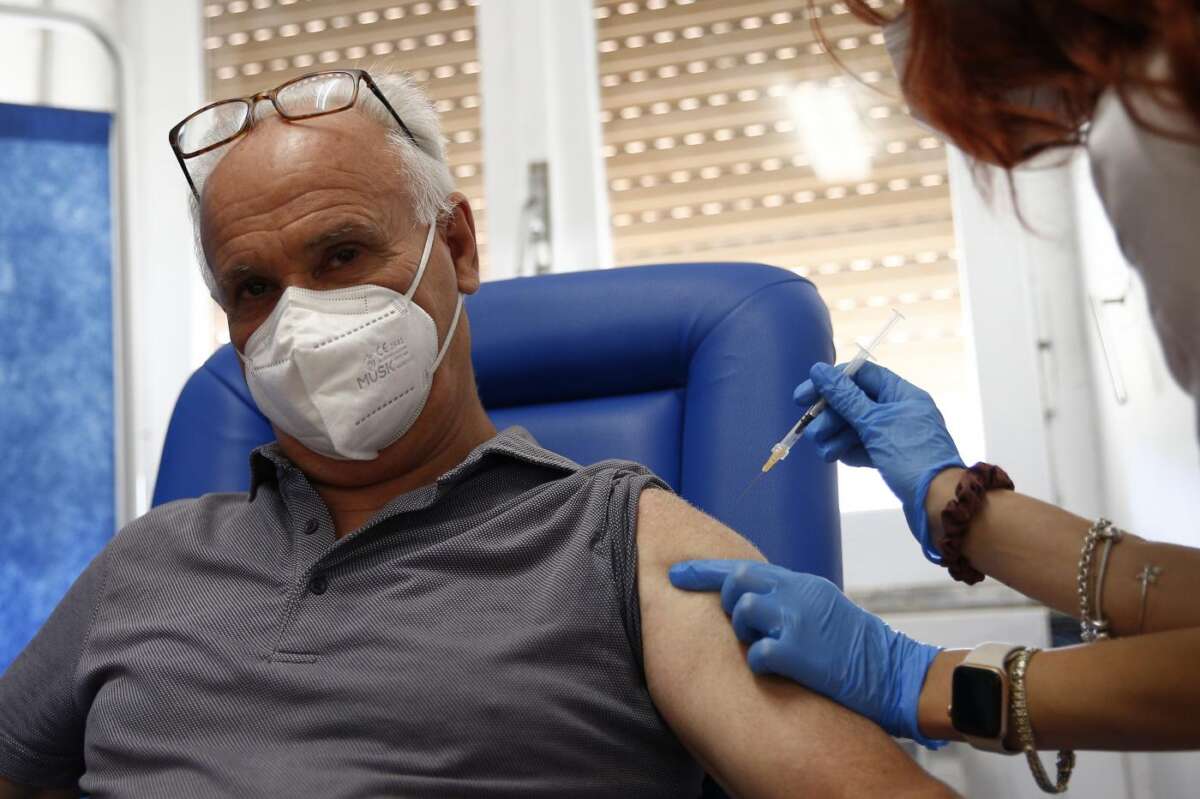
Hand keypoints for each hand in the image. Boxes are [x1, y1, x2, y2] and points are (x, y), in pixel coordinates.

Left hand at [669, 559, 943, 747]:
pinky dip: (759, 664)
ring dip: (746, 635)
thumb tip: (752, 601)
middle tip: (746, 630)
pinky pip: (755, 653)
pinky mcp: (800, 650)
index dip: (704, 571)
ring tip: (771, 651)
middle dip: (729, 605)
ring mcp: (798, 619)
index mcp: (802, 583)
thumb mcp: (825, 610)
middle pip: (736, 583)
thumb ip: (790, 601)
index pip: (743, 568)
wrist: (898, 674)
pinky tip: (779, 671)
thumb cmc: (859, 650)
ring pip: (742, 612)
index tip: (675, 574)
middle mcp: (797, 593)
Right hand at [793, 361, 964, 559]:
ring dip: (835, 437)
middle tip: (811, 432)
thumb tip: (819, 371)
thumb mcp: (874, 423)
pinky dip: (848, 451)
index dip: (830, 383)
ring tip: (825, 453)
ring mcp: (894, 435)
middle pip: (854, 403)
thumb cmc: (911, 456)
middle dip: (829, 417)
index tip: (804, 397)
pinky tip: (839, 458)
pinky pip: (862, 446)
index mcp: (901, 394)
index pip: (860, 376)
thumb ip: (844, 397)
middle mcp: (899, 411)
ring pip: (855, 427)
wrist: (937, 502)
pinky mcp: (890, 457)